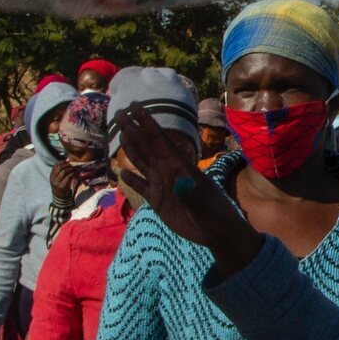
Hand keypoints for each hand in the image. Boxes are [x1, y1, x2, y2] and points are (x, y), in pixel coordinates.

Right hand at [49, 159, 80, 203]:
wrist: (60, 198)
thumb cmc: (61, 186)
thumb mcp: (58, 178)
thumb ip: (61, 170)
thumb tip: (68, 159)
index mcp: (51, 176)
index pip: (56, 165)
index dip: (62, 162)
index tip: (68, 161)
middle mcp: (53, 179)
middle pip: (60, 167)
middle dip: (67, 165)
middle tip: (72, 166)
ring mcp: (57, 183)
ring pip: (64, 171)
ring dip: (71, 169)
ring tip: (75, 169)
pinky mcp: (62, 186)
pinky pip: (68, 177)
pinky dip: (73, 174)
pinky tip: (76, 174)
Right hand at [114, 103, 262, 273]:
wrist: (219, 233)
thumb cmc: (215, 216)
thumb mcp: (203, 207)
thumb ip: (191, 195)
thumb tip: (181, 184)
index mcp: (180, 168)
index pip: (160, 141)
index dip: (147, 123)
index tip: (135, 106)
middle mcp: (169, 172)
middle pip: (148, 147)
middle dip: (133, 130)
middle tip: (119, 113)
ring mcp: (163, 186)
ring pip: (143, 163)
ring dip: (131, 149)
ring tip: (120, 134)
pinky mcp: (159, 202)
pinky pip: (142, 187)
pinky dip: (133, 180)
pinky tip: (122, 172)